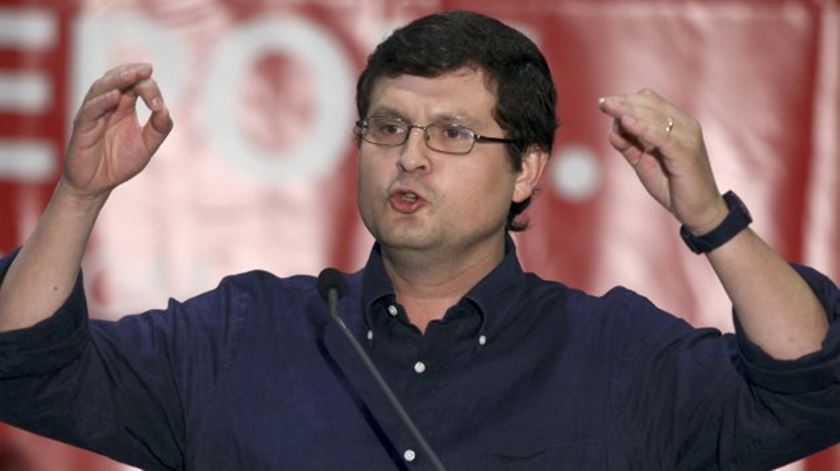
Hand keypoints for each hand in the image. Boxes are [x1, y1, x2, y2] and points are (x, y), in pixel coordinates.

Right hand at [62, 63, 172, 200]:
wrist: (97, 185)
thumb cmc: (119, 163)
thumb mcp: (146, 146)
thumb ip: (159, 129)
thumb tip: (166, 110)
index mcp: (124, 107)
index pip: (136, 86)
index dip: (150, 89)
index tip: (159, 105)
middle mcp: (107, 105)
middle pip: (117, 79)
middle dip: (132, 73)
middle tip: (147, 69)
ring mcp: (93, 114)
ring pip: (101, 88)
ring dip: (117, 80)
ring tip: (132, 75)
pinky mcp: (82, 127)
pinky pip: (90, 110)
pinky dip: (102, 102)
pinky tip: (115, 97)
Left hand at [598, 89, 726, 234]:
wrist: (698, 211)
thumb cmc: (672, 186)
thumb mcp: (644, 164)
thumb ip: (630, 147)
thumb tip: (611, 132)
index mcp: (677, 125)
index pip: (651, 102)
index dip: (627, 100)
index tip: (605, 103)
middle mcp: (685, 126)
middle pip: (651, 105)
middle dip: (624, 103)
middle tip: (602, 103)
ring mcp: (687, 138)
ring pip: (655, 116)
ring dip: (629, 111)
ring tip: (609, 107)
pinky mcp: (685, 153)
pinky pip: (661, 136)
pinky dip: (643, 128)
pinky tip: (626, 123)